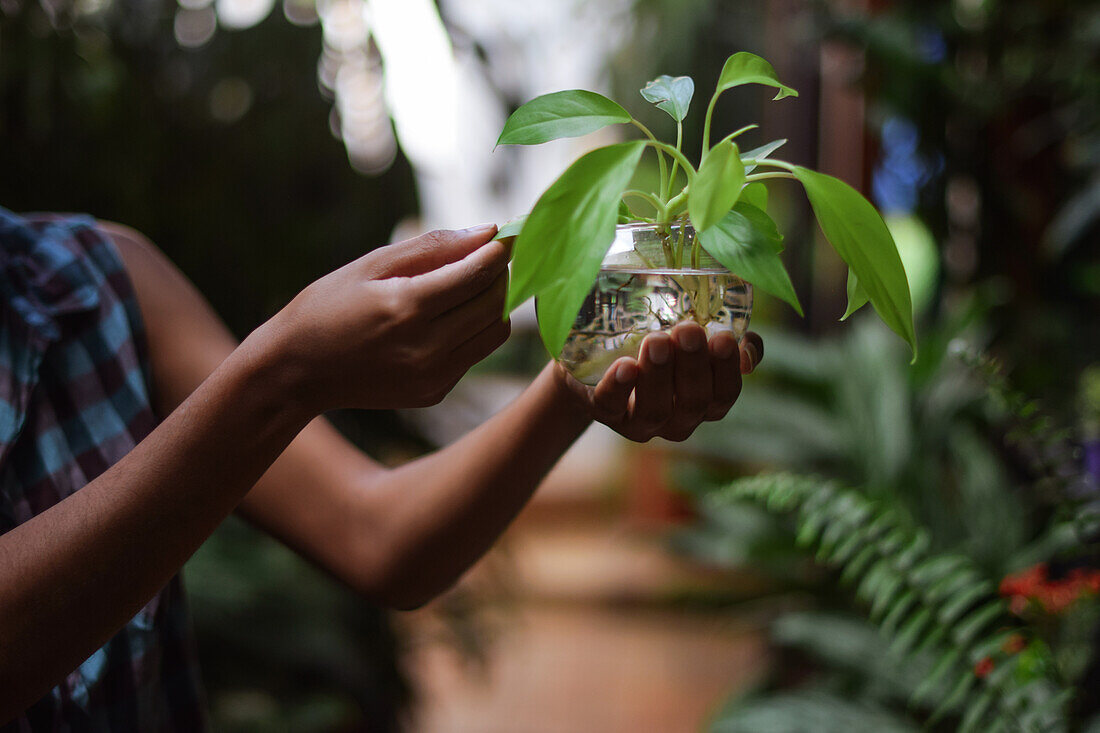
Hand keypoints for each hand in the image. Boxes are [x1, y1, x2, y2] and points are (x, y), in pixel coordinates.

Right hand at [259, 224, 510, 411]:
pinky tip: (450, 317)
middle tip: (491, 257)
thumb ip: (432, 246)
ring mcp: (432, 377)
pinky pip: (475, 355)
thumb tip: (486, 231)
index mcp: (406, 309)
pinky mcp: (434, 393)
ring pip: (495, 333)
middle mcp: (425, 349)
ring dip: (495, 304)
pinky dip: (475, 330)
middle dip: (500, 275)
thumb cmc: (327, 307)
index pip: (476, 276)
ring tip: (473, 284)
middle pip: (494, 305)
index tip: (503, 236)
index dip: (497, 252)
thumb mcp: (371, 264)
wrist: (295, 370)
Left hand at [554, 324, 761, 441]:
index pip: (724, 395)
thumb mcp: (694, 341)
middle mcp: (676, 420)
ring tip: (656, 340)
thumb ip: (729, 340)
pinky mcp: (604, 412)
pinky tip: (624, 366)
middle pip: (692, 403)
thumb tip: (747, 346)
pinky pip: (611, 406)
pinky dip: (618, 388)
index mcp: (705, 403)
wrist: (597, 361)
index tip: (724, 338)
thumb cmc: (658, 347)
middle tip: (687, 331)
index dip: (726, 371)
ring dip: (659, 375)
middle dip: (692, 367)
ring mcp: (639, 422)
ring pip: (655, 410)